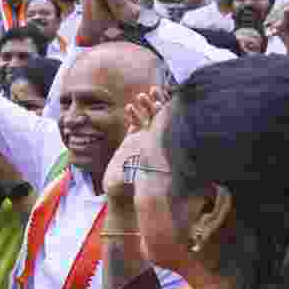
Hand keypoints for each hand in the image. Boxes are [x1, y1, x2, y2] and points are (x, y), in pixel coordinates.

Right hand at [103, 88, 167, 203]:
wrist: (123, 198)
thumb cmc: (133, 191)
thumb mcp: (139, 177)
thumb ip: (143, 167)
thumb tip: (147, 161)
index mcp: (158, 150)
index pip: (165, 127)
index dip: (165, 113)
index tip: (163, 100)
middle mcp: (152, 145)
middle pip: (157, 120)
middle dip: (155, 104)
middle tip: (152, 91)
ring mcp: (142, 144)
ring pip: (145, 121)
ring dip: (143, 108)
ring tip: (140, 96)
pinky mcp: (130, 145)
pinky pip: (134, 127)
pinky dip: (132, 117)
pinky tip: (129, 109)